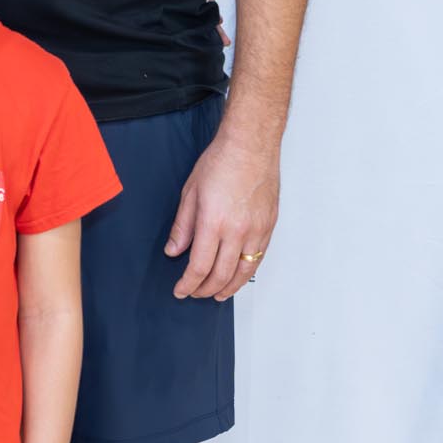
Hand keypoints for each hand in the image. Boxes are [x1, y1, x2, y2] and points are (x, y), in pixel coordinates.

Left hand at [165, 124, 279, 300]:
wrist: (251, 147)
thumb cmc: (220, 163)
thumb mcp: (190, 193)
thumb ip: (182, 226)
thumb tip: (173, 250)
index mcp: (213, 222)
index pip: (199, 266)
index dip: (188, 284)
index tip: (180, 290)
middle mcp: (237, 231)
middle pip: (221, 274)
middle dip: (205, 289)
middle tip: (194, 293)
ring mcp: (257, 231)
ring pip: (243, 272)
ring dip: (228, 288)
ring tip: (216, 294)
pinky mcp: (269, 228)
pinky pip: (258, 259)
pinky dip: (246, 273)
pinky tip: (237, 277)